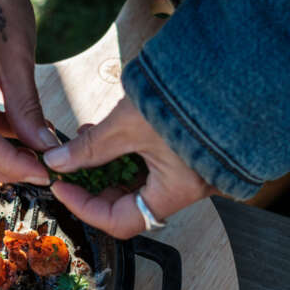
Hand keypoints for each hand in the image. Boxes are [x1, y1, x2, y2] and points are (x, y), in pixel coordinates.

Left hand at [44, 96, 213, 236]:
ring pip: (135, 182)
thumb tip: (59, 160)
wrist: (229, 68)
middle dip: (92, 186)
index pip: (121, 221)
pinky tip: (104, 133)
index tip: (62, 188)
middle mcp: (185, 186)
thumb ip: (90, 146)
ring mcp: (188, 170)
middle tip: (68, 167)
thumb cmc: (190, 97)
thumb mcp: (128, 123)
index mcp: (177, 190)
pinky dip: (123, 153)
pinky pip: (148, 163)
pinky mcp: (186, 152)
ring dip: (105, 166)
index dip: (85, 208)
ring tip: (83, 142)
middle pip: (128, 203)